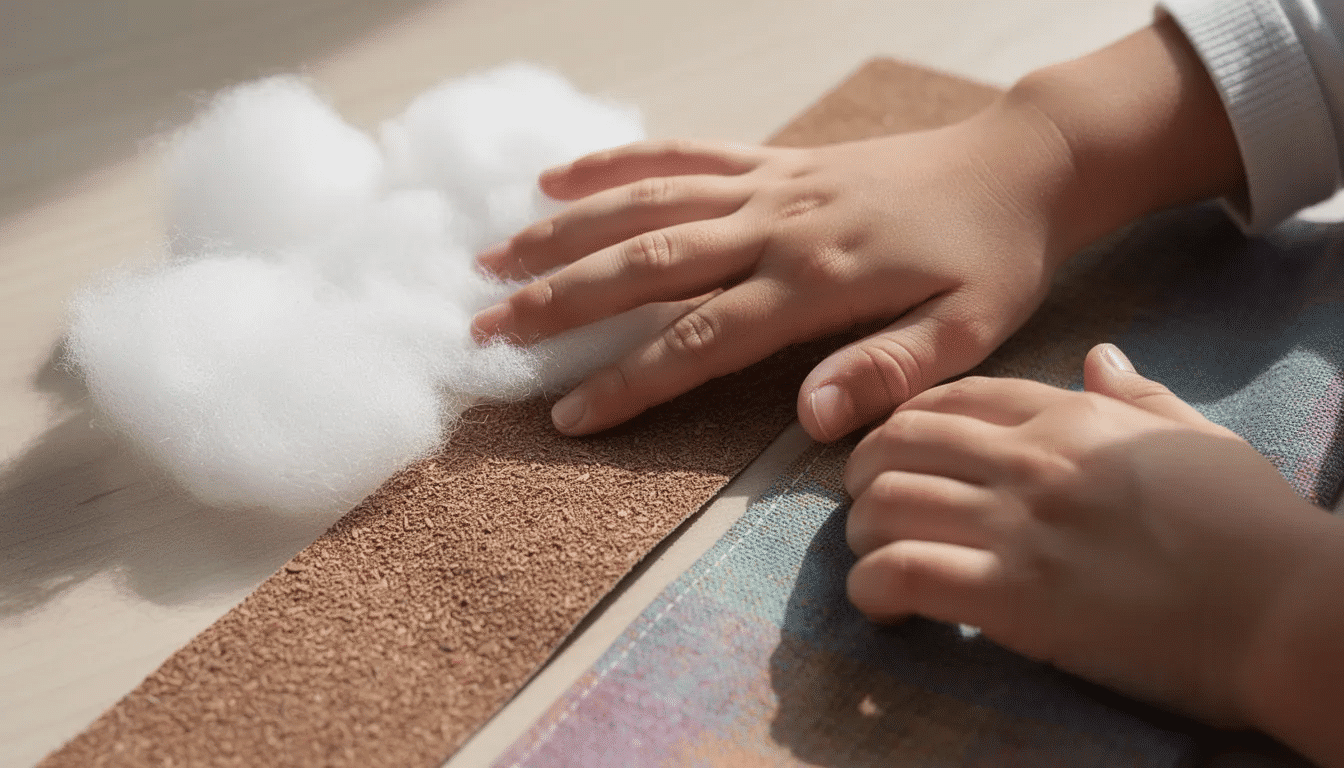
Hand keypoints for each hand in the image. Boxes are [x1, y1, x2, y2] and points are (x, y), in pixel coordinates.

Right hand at [471, 102, 1079, 438]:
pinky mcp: (773, 160)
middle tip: (486, 332)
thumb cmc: (994, 260)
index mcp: (815, 283)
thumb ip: (887, 372)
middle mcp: (776, 227)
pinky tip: (558, 177)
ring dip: (565, 233)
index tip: (565, 416)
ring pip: (646, 205)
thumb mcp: (968, 333)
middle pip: (647, 266)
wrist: (1019, 166)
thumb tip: (808, 420)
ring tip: (493, 260)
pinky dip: (617, 162)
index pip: (700, 340)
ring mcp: (769, 186)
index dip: (629, 380)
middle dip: (561, 301)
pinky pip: (682, 154)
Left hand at [843, 343, 1327, 725]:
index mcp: (1072, 417)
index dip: (904, 425)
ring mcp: (1019, 524)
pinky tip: (884, 606)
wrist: (1290, 607)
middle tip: (872, 511)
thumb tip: (1101, 355)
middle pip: (896, 442)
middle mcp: (1031, 458)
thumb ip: (1137, 396)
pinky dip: (872, 589)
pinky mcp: (1013, 596)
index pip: (952, 397)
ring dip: (861, 535)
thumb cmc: (1253, 527)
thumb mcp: (1197, 437)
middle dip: (865, 476)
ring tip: (875, 561)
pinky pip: (900, 573)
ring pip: (883, 503)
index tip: (898, 459)